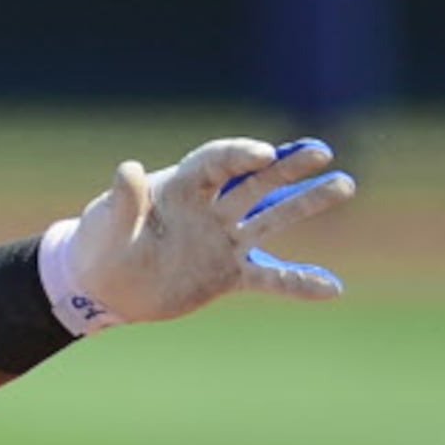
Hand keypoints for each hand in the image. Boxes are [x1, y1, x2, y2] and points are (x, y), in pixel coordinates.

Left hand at [43, 137, 355, 330]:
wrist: (102, 287)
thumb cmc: (100, 243)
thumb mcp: (104, 223)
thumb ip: (121, 200)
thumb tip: (128, 169)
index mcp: (180, 189)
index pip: (215, 164)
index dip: (239, 156)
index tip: (265, 155)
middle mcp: (209, 209)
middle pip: (255, 183)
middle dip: (287, 169)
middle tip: (322, 155)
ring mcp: (222, 240)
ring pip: (270, 220)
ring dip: (305, 204)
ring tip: (345, 185)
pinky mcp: (226, 273)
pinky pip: (269, 278)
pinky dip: (298, 283)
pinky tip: (332, 289)